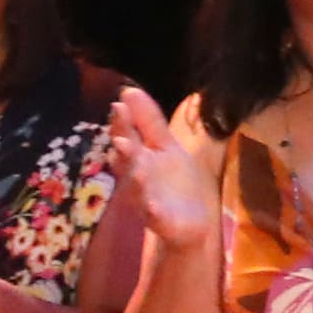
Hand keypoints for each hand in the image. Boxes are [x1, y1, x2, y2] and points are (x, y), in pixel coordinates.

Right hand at [103, 83, 222, 244]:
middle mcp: (136, 179)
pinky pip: (155, 217)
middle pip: (127, 164)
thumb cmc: (174, 182)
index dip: (122, 124)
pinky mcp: (161, 222)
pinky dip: (153, 212)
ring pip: (137, 190)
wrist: (191, 223)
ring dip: (136, 179)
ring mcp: (146, 201)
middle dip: (125, 151)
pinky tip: (153, 206)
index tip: (120, 105)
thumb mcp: (164, 147)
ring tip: (138, 167)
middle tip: (122, 138)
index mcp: (137, 158)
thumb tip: (128, 90)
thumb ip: (148, 121)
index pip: (126, 138)